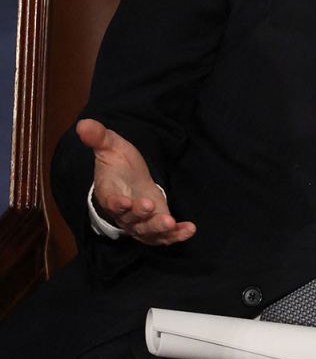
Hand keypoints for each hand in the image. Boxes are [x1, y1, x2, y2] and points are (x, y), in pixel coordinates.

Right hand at [79, 118, 195, 243]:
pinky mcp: (155, 225)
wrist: (127, 181)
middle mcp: (124, 213)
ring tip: (171, 224)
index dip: (116, 203)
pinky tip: (189, 230)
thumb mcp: (110, 147)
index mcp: (110, 194)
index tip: (123, 202)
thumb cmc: (118, 164)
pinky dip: (176, 235)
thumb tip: (83, 123)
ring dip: (158, 229)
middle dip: (141, 214)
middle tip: (150, 206)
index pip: (110, 201)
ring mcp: (140, 222)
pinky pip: (163, 236)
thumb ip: (99, 137)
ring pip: (147, 231)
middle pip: (131, 219)